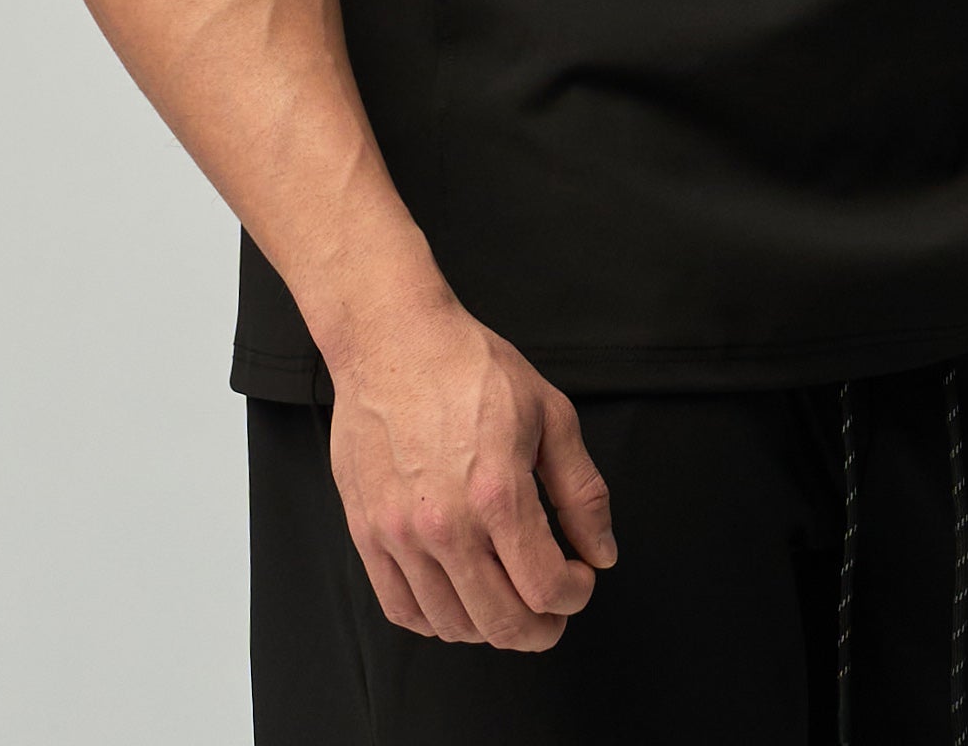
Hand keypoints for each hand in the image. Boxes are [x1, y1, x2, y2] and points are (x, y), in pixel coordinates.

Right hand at [325, 294, 617, 649]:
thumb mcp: (550, 413)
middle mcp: (445, 524)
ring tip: (508, 597)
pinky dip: (437, 620)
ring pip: (453, 625)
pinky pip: (402, 609)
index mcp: (497, 493)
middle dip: (542, 628)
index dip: (575, 594)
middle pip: (503, 624)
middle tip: (553, 607)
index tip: (579, 576)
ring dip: (491, 626)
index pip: (546, 589)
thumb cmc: (468, 366)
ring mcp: (399, 533)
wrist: (393, 339)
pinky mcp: (367, 532)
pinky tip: (459, 596)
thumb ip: (582, 491)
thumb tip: (600, 553)